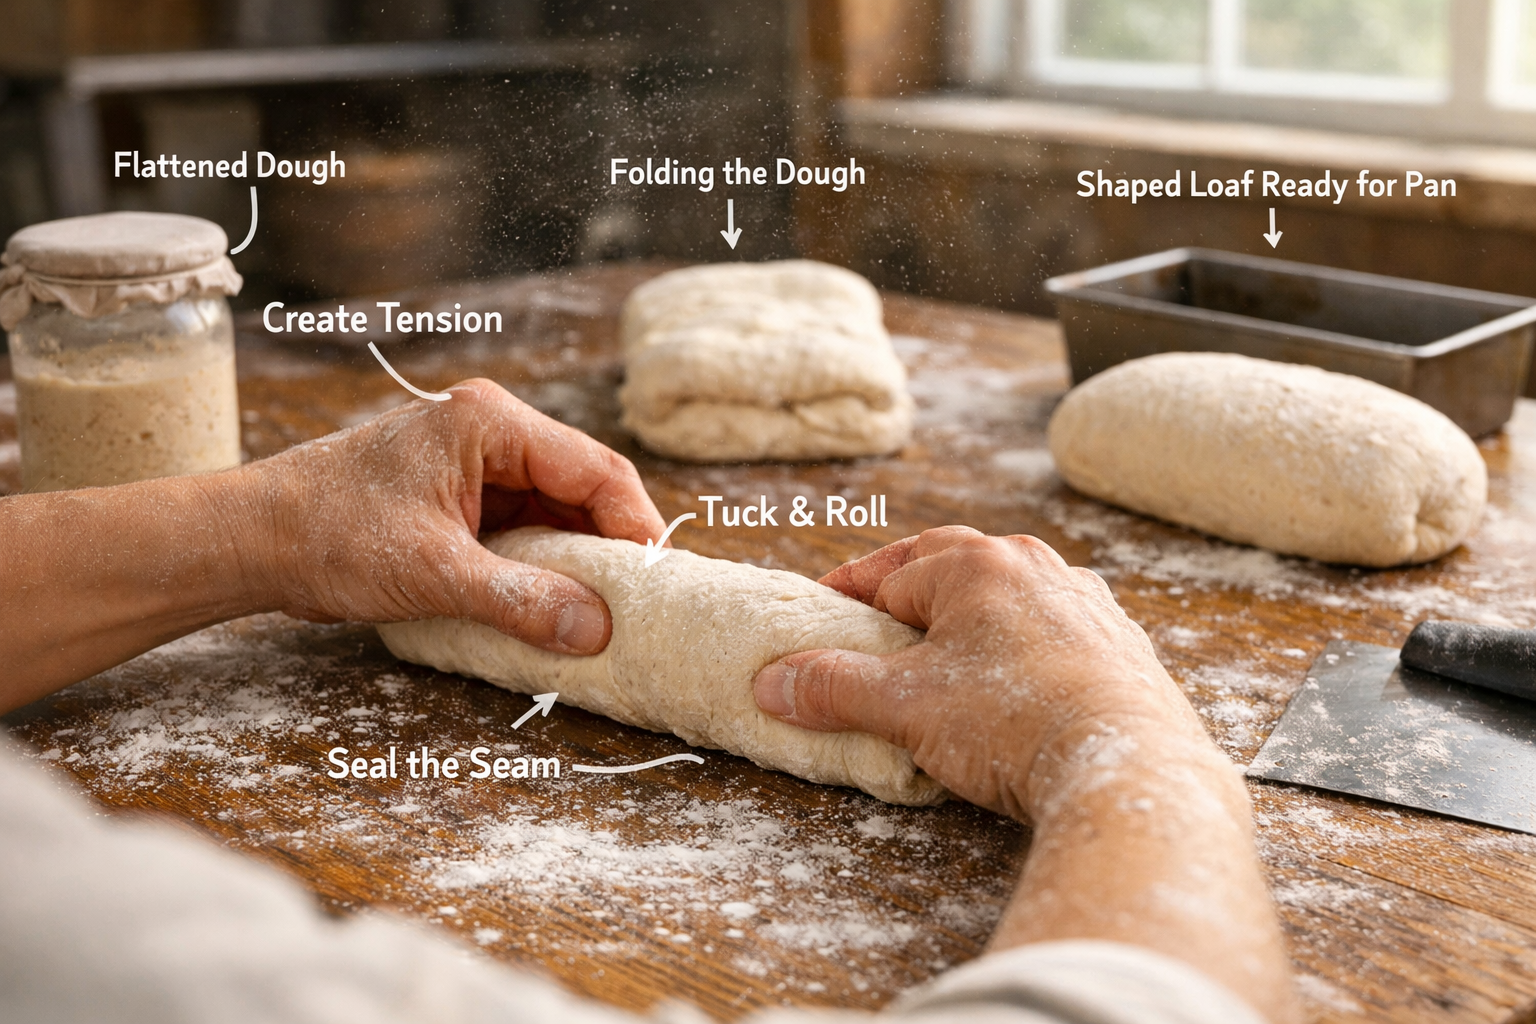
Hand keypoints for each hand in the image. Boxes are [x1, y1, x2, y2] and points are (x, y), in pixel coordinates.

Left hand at [229, 378, 665, 654]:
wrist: (251, 539)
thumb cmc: (328, 536)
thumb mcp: (433, 573)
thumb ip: (520, 599)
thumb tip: (596, 629)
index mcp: (489, 423)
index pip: (594, 469)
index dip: (635, 526)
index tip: (659, 580)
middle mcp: (489, 431)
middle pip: (582, 486)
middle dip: (612, 544)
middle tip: (643, 602)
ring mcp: (475, 462)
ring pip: (556, 509)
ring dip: (579, 558)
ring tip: (607, 610)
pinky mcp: (461, 495)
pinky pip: (525, 526)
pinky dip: (545, 563)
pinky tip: (557, 602)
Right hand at [752, 526, 1213, 819]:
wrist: (1128, 769)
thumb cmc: (1011, 723)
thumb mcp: (904, 706)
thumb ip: (833, 687)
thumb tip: (771, 682)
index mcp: (979, 565)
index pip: (893, 571)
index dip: (849, 593)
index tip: (821, 611)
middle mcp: (1037, 568)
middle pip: (953, 570)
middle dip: (909, 597)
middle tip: (876, 628)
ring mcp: (1086, 604)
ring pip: (1008, 600)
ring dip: (970, 622)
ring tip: (943, 658)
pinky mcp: (1121, 647)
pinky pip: (1054, 635)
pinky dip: (1020, 651)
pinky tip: (1011, 687)